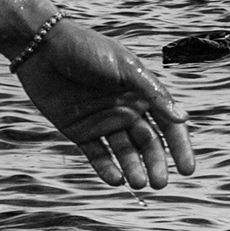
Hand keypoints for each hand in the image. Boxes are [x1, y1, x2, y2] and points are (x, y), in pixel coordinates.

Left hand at [14, 17, 195, 190]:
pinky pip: (97, 155)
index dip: (179, 147)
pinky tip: (116, 179)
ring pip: (125, 152)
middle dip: (156, 163)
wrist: (41, 46)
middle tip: (160, 183)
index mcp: (141, 93)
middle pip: (148, 143)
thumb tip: (183, 118)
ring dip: (134, 168)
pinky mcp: (79, 131)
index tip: (187, 170)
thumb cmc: (87, 49)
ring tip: (137, 183)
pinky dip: (107, 169)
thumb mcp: (125, 67)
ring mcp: (103, 122)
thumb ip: (152, 93)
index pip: (168, 124)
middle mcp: (125, 110)